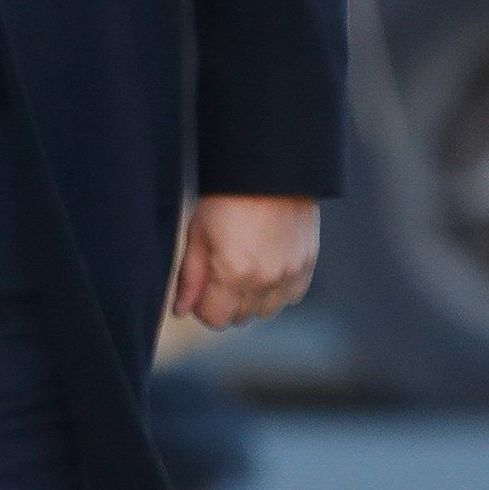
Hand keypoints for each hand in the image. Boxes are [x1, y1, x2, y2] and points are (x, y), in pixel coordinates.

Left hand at [173, 194, 317, 330]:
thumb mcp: (198, 235)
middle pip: (240, 318)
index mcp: (234, 274)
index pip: (216, 320)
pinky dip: (277, 290)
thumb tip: (180, 311)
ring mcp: (290, 274)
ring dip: (252, 299)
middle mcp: (265, 280)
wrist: (269, 169)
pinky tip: (267, 266)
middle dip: (226, 303)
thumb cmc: (228, 198)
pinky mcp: (307, 264)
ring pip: (266, 311)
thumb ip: (190, 279)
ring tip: (245, 269)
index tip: (202, 289)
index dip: (203, 308)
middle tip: (221, 273)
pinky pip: (291, 296)